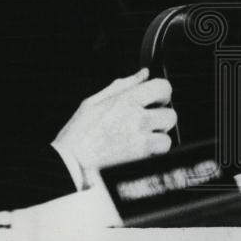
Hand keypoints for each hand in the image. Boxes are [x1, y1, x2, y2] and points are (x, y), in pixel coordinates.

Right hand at [53, 68, 176, 182]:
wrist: (69, 166)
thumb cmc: (77, 136)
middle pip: (170, 115)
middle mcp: (137, 120)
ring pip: (166, 139)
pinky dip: (150, 156)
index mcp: (126, 101)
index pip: (163, 87)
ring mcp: (141, 142)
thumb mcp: (93, 102)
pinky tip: (135, 154)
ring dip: (157, 140)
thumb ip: (123, 85)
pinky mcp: (141, 161)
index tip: (158, 99)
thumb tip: (143, 74)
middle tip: (147, 123)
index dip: (163, 93)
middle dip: (161, 119)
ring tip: (139, 141)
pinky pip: (157, 157)